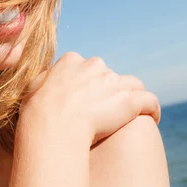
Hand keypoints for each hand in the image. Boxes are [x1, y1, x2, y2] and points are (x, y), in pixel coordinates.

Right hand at [19, 52, 159, 146]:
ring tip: (132, 113)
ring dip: (132, 96)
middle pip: (109, 74)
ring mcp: (112, 81)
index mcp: (71, 60)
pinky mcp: (128, 100)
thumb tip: (48, 78)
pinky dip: (152, 109)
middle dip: (109, 89)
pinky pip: (150, 100)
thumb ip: (45, 79)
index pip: (87, 66)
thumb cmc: (38, 110)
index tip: (87, 97)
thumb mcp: (33, 87)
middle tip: (106, 109)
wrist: (53, 125)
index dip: (89, 82)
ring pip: (132, 84)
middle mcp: (94, 65)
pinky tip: (152, 118)